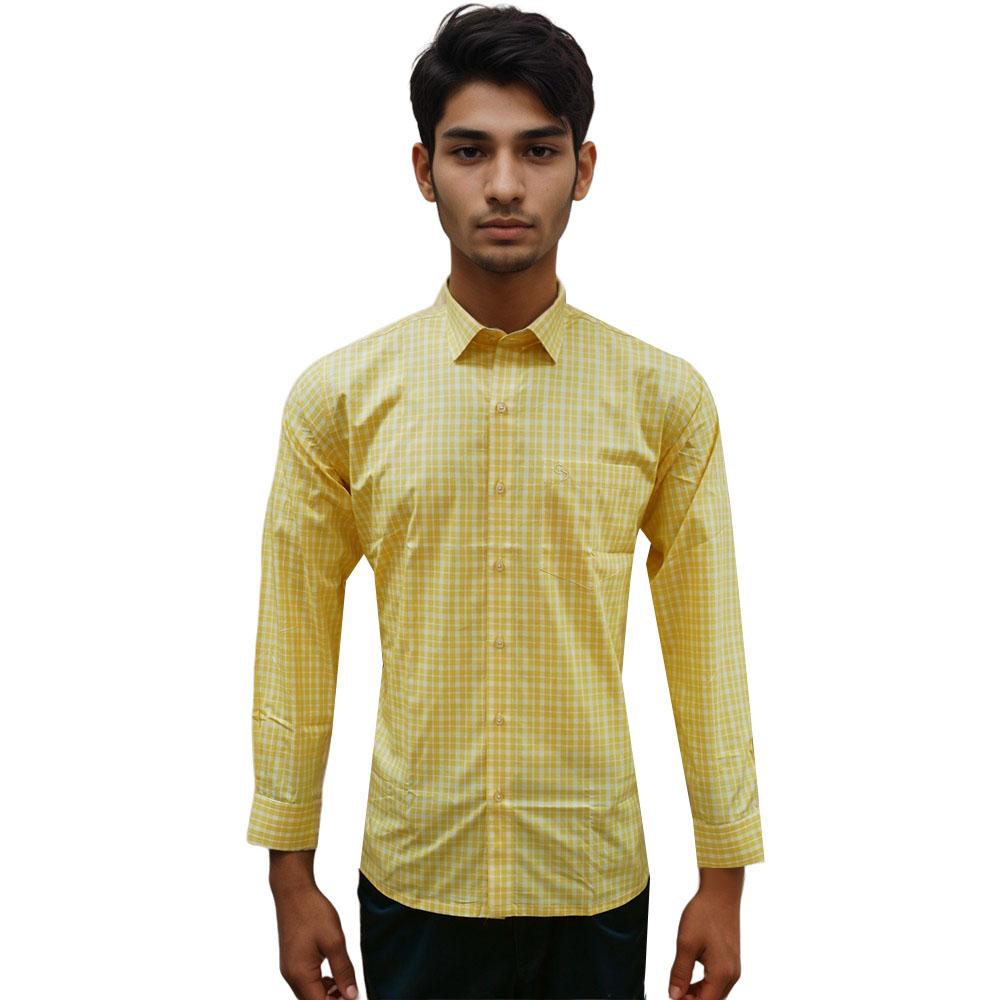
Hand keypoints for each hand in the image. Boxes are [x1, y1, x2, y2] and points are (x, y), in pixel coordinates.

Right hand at [272, 882, 359, 999]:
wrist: (294, 892)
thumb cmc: (313, 912)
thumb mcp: (335, 941)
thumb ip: (344, 970)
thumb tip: (351, 995)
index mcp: (300, 975)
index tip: (354, 996)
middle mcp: (291, 977)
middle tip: (352, 991)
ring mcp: (290, 969)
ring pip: (310, 994)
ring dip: (328, 994)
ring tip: (346, 983)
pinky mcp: (292, 962)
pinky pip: (306, 982)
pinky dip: (321, 984)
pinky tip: (334, 975)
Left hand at [668, 885, 741, 998]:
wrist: (721, 894)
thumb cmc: (704, 914)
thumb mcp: (686, 943)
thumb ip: (680, 973)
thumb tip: (674, 995)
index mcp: (722, 973)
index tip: (671, 997)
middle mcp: (731, 974)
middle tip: (672, 992)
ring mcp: (733, 968)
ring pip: (714, 993)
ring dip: (697, 994)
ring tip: (678, 987)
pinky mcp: (730, 960)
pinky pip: (717, 981)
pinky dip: (703, 985)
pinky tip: (689, 979)